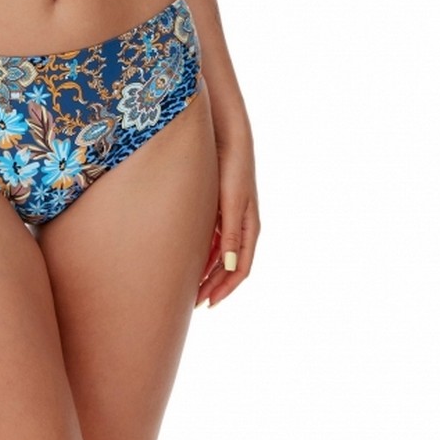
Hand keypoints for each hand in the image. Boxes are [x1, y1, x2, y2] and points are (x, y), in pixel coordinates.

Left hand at [196, 129, 259, 308]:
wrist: (227, 135)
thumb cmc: (232, 165)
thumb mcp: (231, 200)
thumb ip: (230, 234)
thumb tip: (228, 268)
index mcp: (249, 227)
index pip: (240, 269)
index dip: (225, 289)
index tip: (208, 304)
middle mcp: (242, 226)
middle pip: (230, 266)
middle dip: (214, 286)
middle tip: (194, 303)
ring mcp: (232, 217)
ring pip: (221, 255)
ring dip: (208, 273)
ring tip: (190, 288)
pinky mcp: (221, 207)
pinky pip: (214, 239)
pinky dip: (205, 254)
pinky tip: (190, 261)